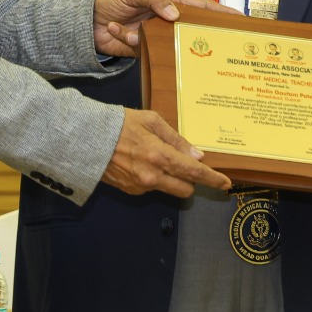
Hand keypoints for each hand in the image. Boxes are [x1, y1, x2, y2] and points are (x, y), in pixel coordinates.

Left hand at [92, 0, 235, 57]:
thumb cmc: (112, 0)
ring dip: (150, 39)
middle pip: (190, 31)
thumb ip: (155, 0)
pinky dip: (129, 41)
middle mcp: (167, 21)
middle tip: (210, 48)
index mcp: (170, 2)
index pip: (201, 7)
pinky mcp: (143, 52)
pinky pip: (144, 53)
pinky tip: (117, 29)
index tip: (239, 20)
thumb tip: (176, 14)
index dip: (221, 13)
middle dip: (196, 38)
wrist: (87, 21)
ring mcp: (157, 38)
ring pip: (167, 46)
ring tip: (134, 32)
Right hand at [100, 108, 232, 197]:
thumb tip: (197, 155)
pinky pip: (151, 188)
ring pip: (169, 189)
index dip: (212, 179)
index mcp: (159, 156)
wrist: (85, 139)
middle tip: (187, 165)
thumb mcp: (151, 121)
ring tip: (156, 158)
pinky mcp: (130, 191)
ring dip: (171, 179)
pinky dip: (154, 178)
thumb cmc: (121, 123)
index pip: (194, 172)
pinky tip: (141, 163)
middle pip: (185, 189)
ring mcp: (140, 186)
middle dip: (190, 180)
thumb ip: (176, 140)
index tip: (225, 184)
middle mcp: (152, 176)